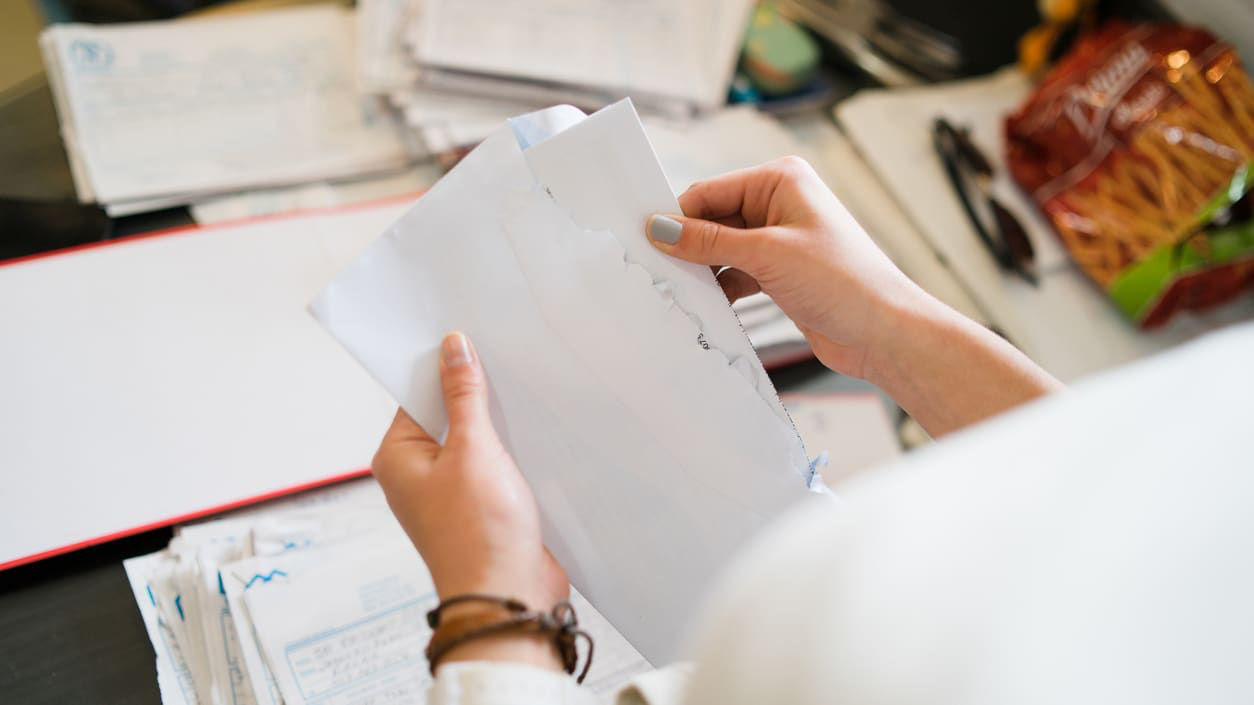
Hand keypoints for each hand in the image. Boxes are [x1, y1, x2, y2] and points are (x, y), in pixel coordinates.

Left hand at [372, 332, 567, 670]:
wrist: (509, 596)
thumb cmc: (478, 534)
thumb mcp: (472, 450)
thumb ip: (464, 396)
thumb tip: (453, 349)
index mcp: (398, 458)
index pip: (416, 395)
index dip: (443, 367)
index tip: (468, 338)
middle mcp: (418, 474)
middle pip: (447, 415)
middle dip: (475, 395)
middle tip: (504, 363)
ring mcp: (451, 492)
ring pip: (475, 440)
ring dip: (498, 424)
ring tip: (523, 399)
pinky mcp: (483, 505)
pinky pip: (494, 464)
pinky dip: (512, 450)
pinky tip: (534, 434)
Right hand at [647, 157, 1060, 434]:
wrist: (884, 333)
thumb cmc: (842, 281)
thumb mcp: (766, 256)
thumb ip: (708, 242)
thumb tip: (659, 228)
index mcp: (780, 180)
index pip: (711, 192)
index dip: (677, 216)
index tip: (643, 240)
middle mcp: (780, 203)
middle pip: (714, 219)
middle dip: (689, 245)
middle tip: (654, 269)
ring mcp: (781, 239)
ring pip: (723, 249)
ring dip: (704, 270)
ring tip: (678, 290)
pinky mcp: (781, 272)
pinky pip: (736, 272)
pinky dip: (721, 286)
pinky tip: (707, 304)